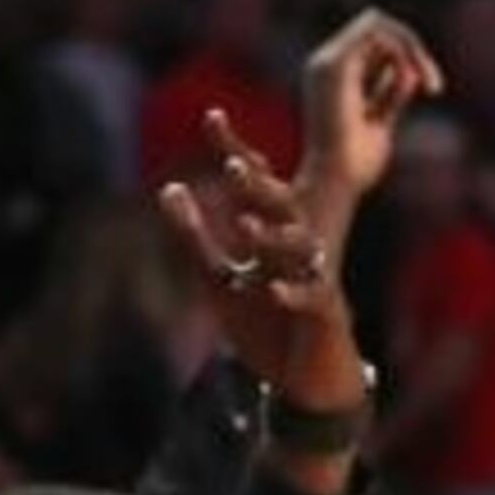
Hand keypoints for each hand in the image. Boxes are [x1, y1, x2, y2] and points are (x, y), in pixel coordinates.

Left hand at [153, 110, 363, 413]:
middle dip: (257, 185)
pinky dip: (293, 295)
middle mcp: (298, 245)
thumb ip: (194, 237)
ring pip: (301, 248)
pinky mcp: (327, 314)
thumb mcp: (218, 278)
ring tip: (244, 225)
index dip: (234, 147)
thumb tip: (168, 187)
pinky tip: (272, 291)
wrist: (303, 379)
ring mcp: (315, 277)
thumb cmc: (263, 324)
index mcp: (271, 230)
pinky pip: (313, 299)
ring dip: (271, 237)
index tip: (210, 114)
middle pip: (283, 204)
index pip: (254, 180)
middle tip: (232, 164)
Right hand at [293, 7, 441, 243]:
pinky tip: (416, 81)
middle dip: (413, 45)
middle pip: (375, 22)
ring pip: (377, 21)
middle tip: (434, 84)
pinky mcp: (333, 66)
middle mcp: (322, 64)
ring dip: (412, 48)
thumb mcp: (381, 120)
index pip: (372, 38)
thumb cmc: (354, 164)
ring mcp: (324, 63)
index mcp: (330, 76)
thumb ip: (388, 94)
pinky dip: (405, 50)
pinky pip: (376, 32)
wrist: (335, 183)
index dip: (407, 51)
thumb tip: (405, 70)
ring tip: (429, 84)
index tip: (430, 87)